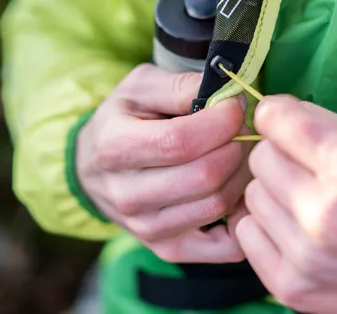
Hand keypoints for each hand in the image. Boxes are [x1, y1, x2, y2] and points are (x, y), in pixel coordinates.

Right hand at [76, 64, 251, 262]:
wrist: (93, 167)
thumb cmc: (123, 120)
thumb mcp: (139, 88)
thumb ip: (179, 87)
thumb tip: (225, 95)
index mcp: (115, 147)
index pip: (181, 141)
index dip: (221, 121)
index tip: (235, 104)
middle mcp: (126, 195)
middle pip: (204, 176)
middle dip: (237, 145)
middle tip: (242, 128)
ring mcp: (146, 228)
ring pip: (217, 205)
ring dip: (242, 175)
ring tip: (240, 152)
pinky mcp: (167, 249)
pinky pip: (224, 246)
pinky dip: (242, 218)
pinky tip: (240, 189)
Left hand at [235, 95, 336, 313]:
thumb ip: (325, 125)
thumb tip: (274, 111)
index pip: (276, 120)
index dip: (277, 116)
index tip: (282, 122)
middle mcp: (324, 210)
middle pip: (260, 157)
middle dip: (280, 157)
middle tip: (308, 171)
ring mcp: (305, 253)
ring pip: (251, 195)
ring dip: (275, 194)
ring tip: (309, 204)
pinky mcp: (292, 286)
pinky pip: (247, 234)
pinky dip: (267, 228)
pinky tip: (298, 231)